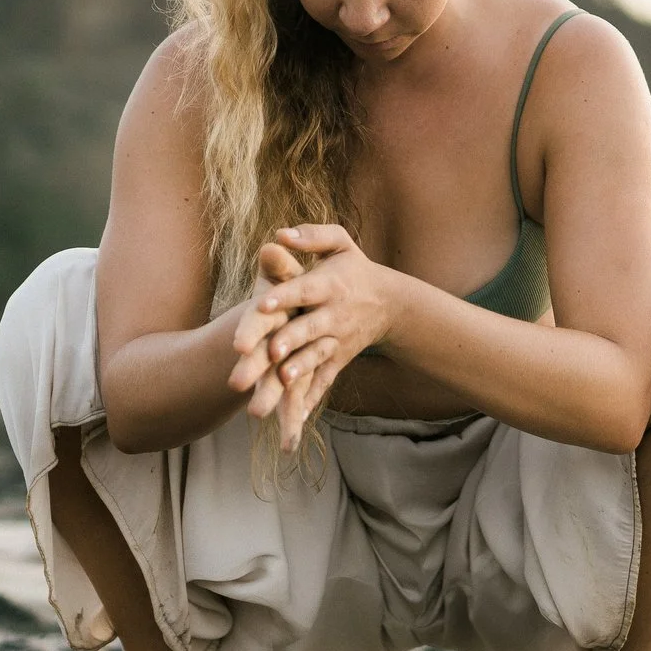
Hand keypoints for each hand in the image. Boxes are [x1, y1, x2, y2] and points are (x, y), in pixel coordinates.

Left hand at [228, 224, 394, 449]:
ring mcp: (337, 340)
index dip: (284, 296)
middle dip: (288, 341)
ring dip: (300, 370)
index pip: (304, 289)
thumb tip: (280, 234)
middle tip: (268, 352)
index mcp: (329, 285)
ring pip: (316, 357)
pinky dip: (311, 398)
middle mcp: (333, 314)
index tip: (261, 303)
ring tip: (281, 381)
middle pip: (308, 328)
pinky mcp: (338, 359)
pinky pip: (324, 380)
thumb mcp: (341, 243)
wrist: (389, 303)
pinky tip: (294, 417)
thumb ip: (313, 236)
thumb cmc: (354, 268)